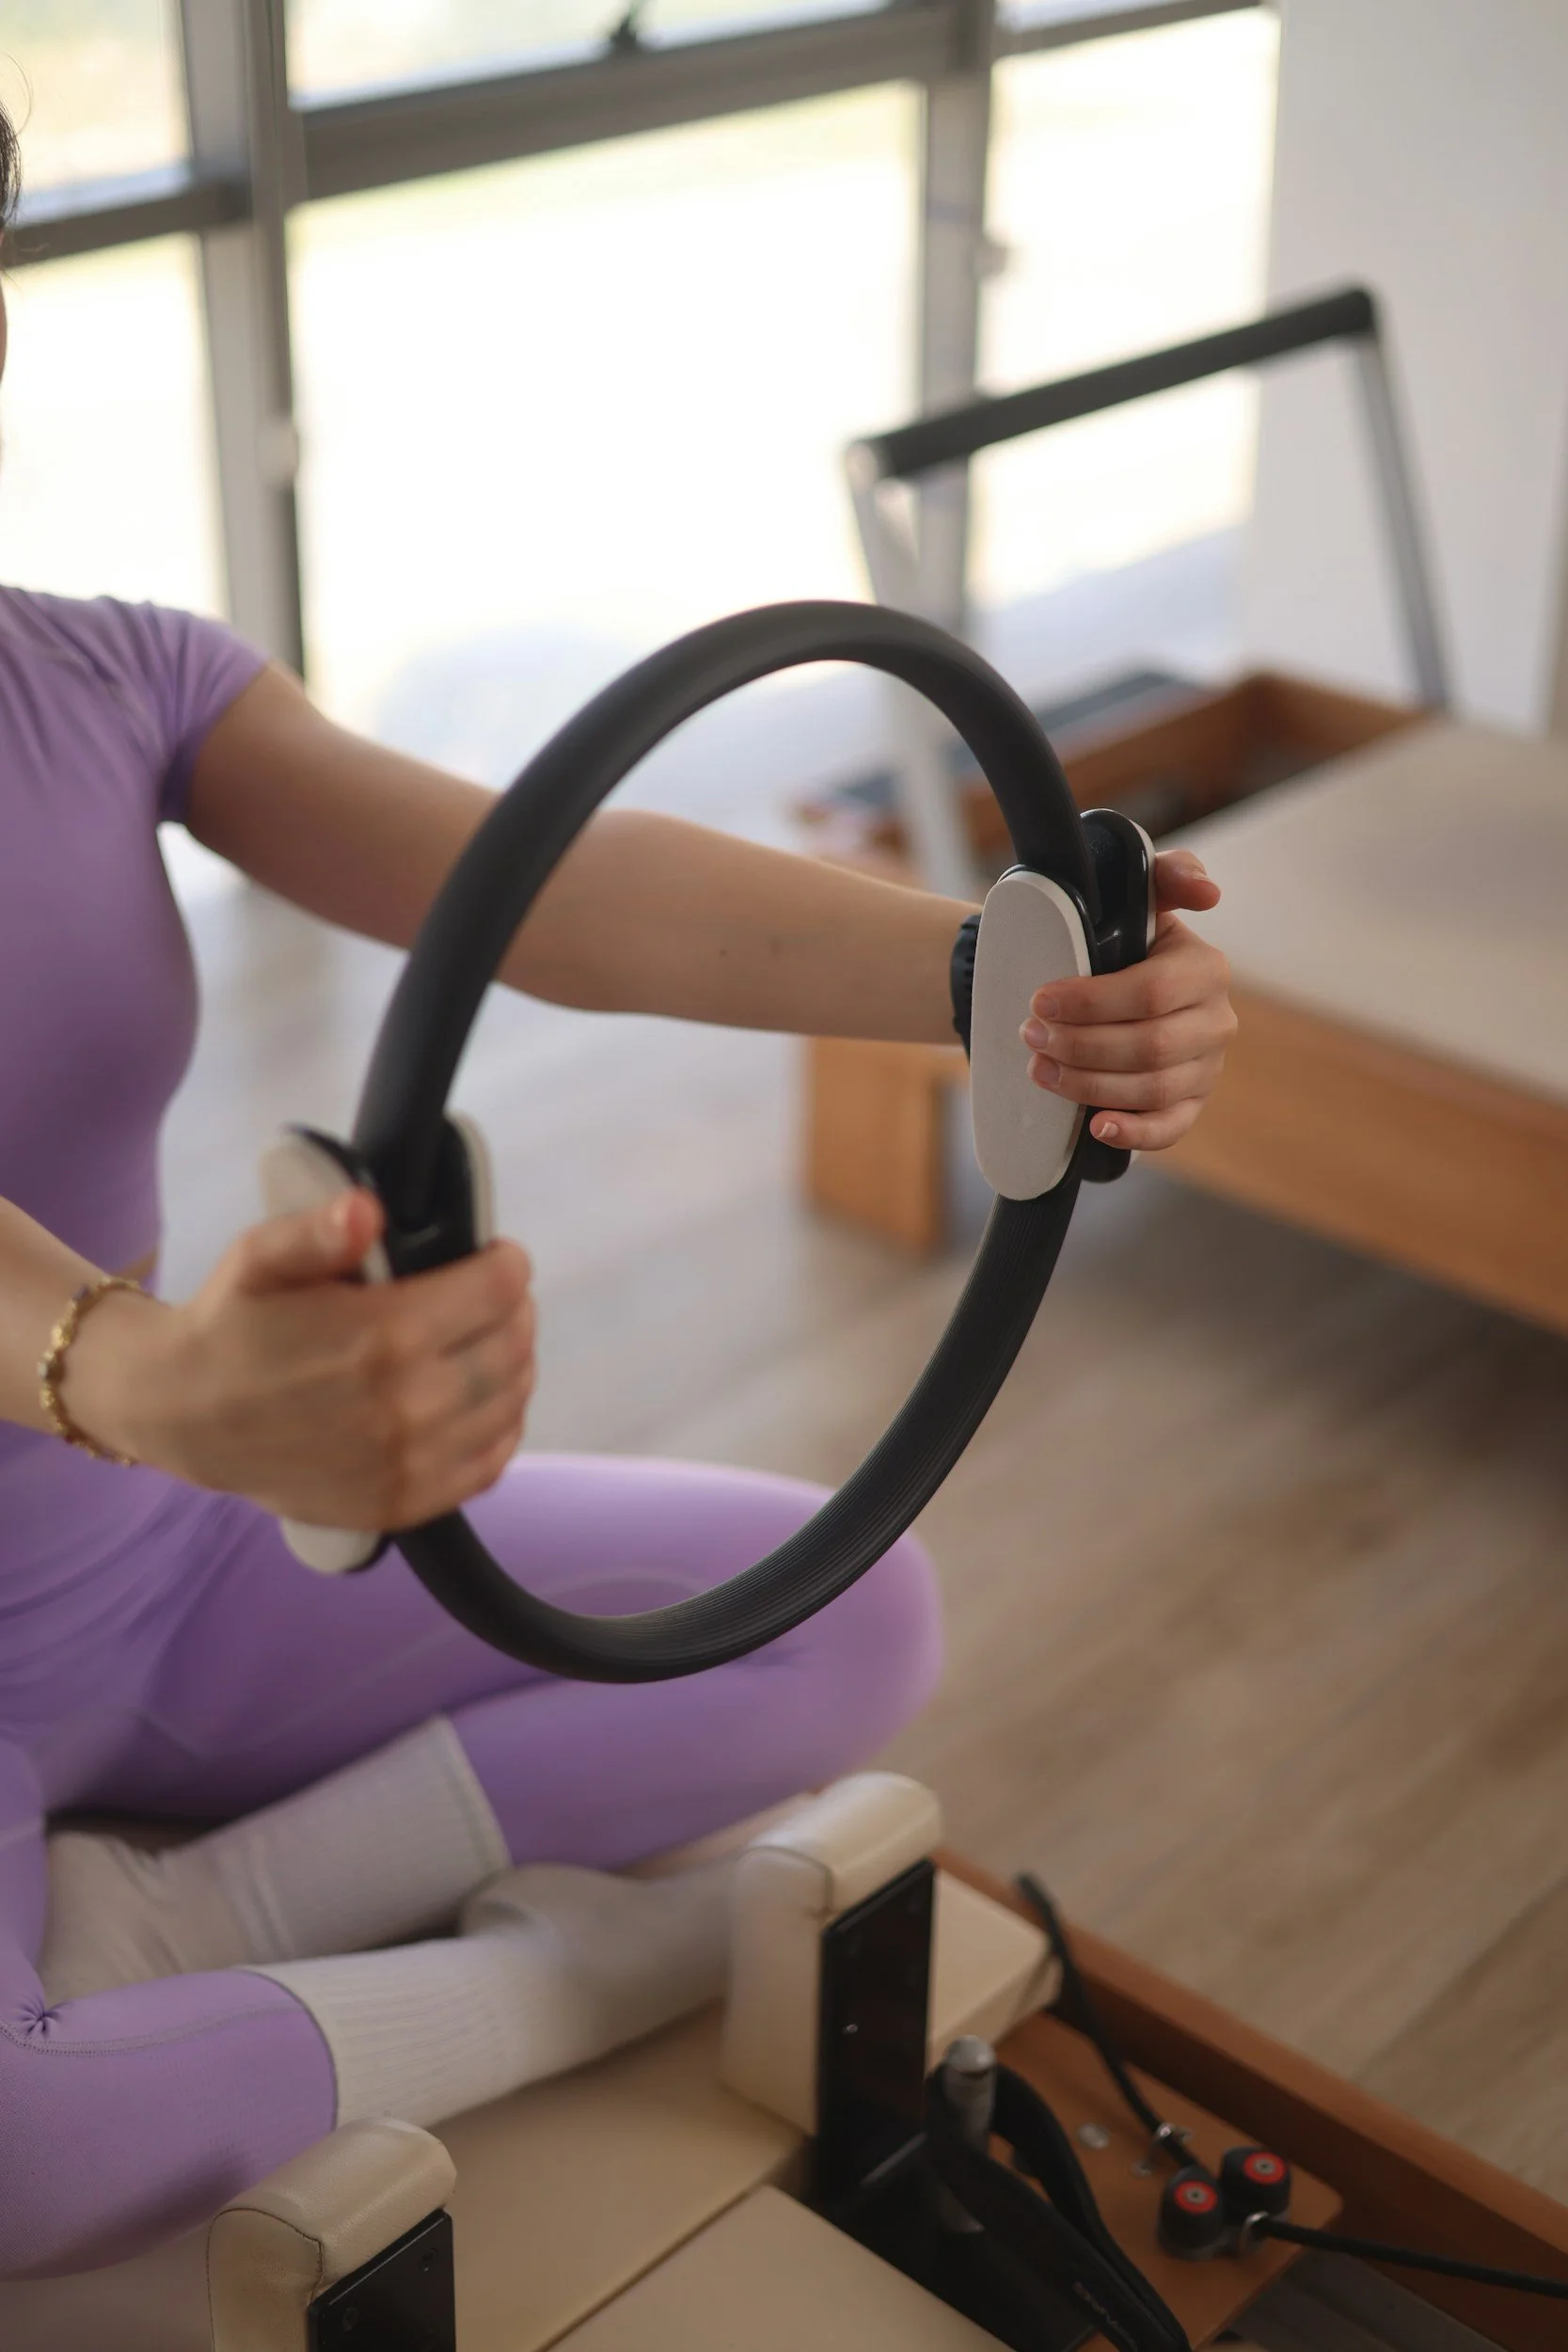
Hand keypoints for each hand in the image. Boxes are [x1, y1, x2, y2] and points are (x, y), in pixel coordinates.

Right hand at [68, 1192, 535, 1527]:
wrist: (185, 1416)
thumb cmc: (232, 1326)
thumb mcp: (261, 1259)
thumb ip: (319, 1230)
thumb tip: (366, 1210)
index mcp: (384, 1336)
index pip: (499, 1290)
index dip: (504, 1264)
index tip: (494, 1257)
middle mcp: (408, 1405)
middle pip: (512, 1345)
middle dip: (513, 1311)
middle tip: (493, 1298)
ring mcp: (409, 1462)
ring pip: (509, 1401)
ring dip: (513, 1365)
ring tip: (488, 1342)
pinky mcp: (402, 1502)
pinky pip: (488, 1464)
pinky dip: (500, 1427)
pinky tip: (483, 1403)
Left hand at [1018, 849, 1235, 1150]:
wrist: (1101, 979)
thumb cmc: (1116, 937)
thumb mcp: (1137, 898)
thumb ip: (1168, 875)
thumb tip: (1207, 889)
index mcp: (1205, 969)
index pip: (1152, 992)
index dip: (1091, 1002)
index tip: (1041, 1001)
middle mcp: (1216, 1020)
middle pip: (1149, 1046)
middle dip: (1081, 1045)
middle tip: (1030, 1037)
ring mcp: (1205, 1067)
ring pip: (1152, 1089)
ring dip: (1088, 1085)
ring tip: (1040, 1070)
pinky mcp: (1189, 1104)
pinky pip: (1169, 1128)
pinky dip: (1133, 1133)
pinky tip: (1095, 1126)